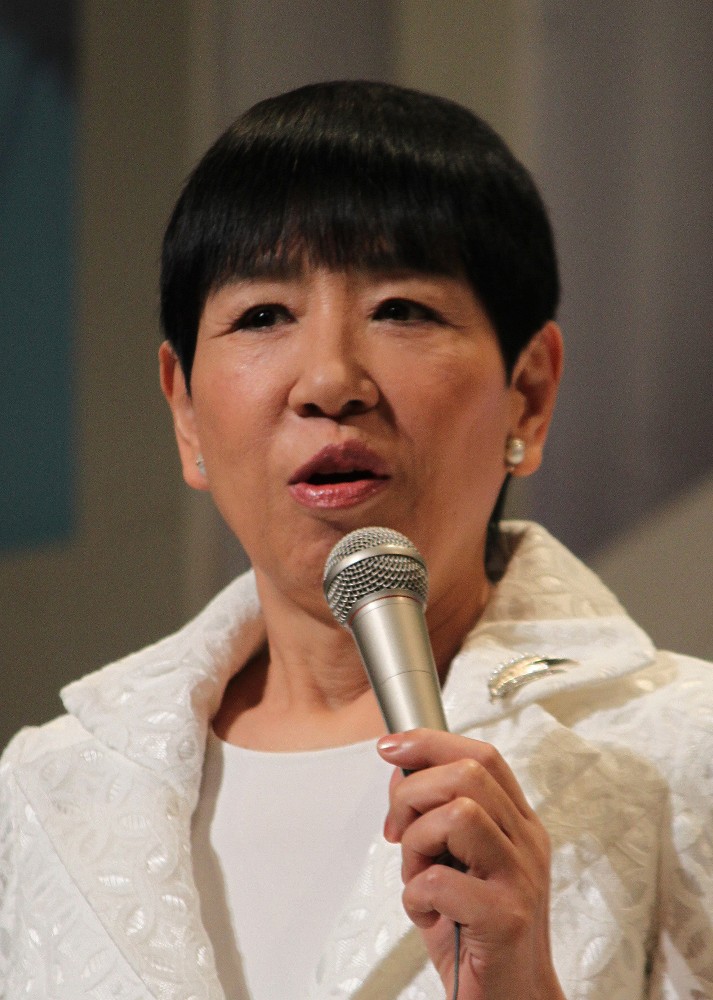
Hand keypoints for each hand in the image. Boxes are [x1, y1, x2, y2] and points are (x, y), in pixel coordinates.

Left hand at [377, 729, 564, 999]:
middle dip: (413, 793)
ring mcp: (520, 878)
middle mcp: (526, 842)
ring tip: (418, 876)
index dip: (430, 741)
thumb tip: (399, 773)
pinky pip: (441, 880)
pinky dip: (416, 895)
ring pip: (458, 815)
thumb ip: (434, 818)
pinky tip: (426, 914)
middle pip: (468, 773)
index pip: (482, 755)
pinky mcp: (505, 917)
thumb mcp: (454, 864)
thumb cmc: (477, 934)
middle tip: (398, 830)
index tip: (390, 747)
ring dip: (417, 843)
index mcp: (517, 823)